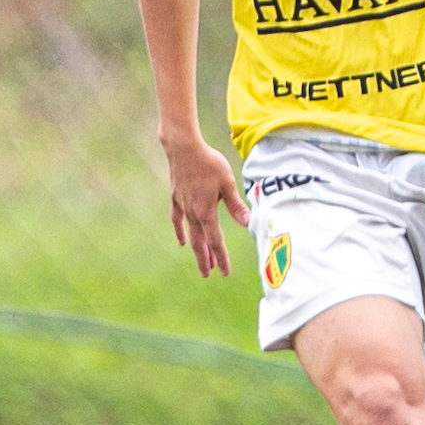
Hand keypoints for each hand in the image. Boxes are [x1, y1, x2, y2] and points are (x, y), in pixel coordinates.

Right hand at [160, 131, 248, 275]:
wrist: (183, 149)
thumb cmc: (209, 163)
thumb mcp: (227, 183)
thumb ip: (236, 205)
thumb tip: (248, 224)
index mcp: (207, 212)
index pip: (215, 241)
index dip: (221, 258)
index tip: (225, 272)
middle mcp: (193, 214)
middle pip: (200, 243)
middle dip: (206, 260)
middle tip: (209, 275)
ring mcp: (183, 207)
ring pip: (190, 234)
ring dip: (196, 250)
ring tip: (201, 264)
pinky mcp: (176, 198)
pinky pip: (178, 220)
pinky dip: (180, 232)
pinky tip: (182, 240)